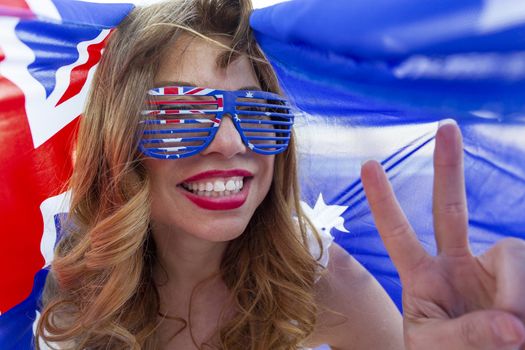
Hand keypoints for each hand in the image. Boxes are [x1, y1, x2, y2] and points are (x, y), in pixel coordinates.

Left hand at [361, 120, 524, 349]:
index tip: (366, 164)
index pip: (398, 233)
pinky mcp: (517, 282)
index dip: (384, 201)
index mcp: (423, 279)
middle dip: (446, 168)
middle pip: (449, 208)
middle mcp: (455, 266)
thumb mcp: (440, 348)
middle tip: (446, 127)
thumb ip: (469, 336)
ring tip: (515, 334)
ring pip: (512, 252)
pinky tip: (519, 324)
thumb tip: (514, 324)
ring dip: (516, 292)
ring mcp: (488, 271)